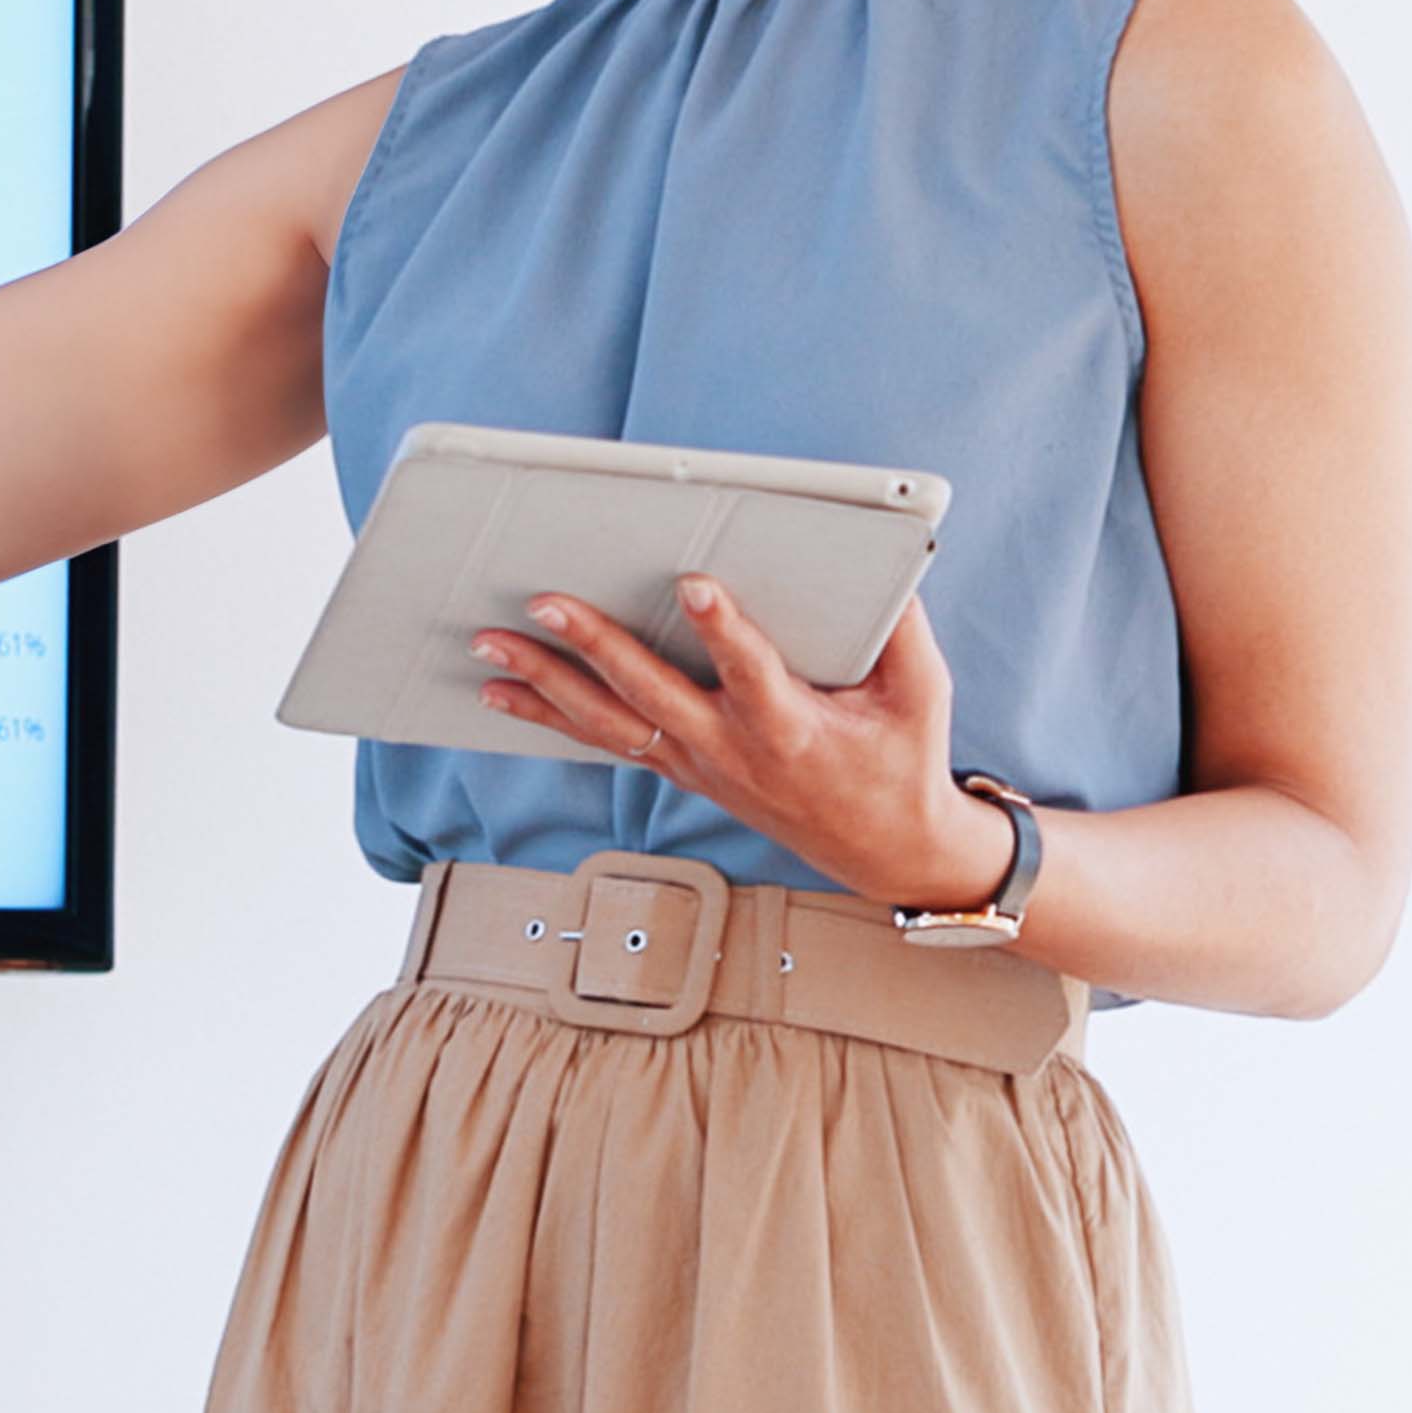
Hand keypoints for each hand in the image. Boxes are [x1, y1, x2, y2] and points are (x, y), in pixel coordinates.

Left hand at [469, 585, 1001, 912]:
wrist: (885, 851)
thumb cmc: (902, 759)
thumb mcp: (922, 691)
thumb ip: (901, 626)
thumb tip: (885, 561)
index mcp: (793, 728)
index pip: (752, 672)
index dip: (723, 629)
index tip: (693, 583)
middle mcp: (732, 749)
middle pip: (649, 695)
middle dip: (592, 645)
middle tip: (543, 603)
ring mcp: (698, 764)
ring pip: (608, 724)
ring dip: (543, 685)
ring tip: (489, 648)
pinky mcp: (683, 769)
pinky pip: (606, 741)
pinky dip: (550, 716)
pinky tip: (500, 693)